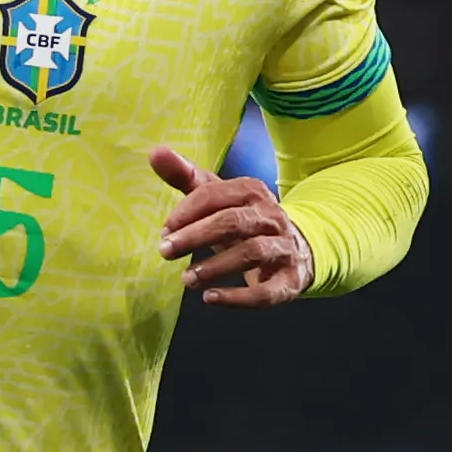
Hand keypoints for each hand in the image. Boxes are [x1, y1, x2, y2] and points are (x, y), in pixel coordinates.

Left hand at [148, 147, 313, 308]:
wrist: (296, 250)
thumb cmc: (244, 222)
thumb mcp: (218, 198)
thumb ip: (186, 177)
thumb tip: (155, 152)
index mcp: (252, 191)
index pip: (216, 194)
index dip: (187, 211)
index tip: (164, 230)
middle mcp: (271, 216)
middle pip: (233, 221)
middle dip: (196, 236)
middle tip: (165, 251)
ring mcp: (283, 248)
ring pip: (252, 252)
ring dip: (215, 266)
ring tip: (186, 279)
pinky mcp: (289, 281)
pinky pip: (267, 291)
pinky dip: (238, 298)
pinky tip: (210, 299)